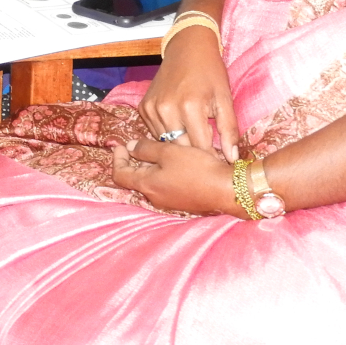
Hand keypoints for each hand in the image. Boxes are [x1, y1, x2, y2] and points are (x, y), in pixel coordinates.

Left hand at [109, 137, 239, 215]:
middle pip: (134, 178)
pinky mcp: (181, 201)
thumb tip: (129, 146)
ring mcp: (168, 201)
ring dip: (148, 166)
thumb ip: (146, 149)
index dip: (117, 158)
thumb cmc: (197, 169)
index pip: (120, 175)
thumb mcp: (169, 152)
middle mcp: (154, 197)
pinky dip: (161, 172)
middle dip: (133, 161)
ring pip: (150, 181)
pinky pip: (163, 185)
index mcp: (148, 185)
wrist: (227, 190)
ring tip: (155, 149)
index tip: (122, 144)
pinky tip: (171, 161)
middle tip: (137, 144)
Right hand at [137, 26, 238, 160]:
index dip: (213, 156)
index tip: (219, 159)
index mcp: (190, 107)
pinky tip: (179, 126)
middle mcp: (167, 109)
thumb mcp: (225, 98)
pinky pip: (155, 132)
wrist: (187, 47)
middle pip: (182, 149)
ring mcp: (152, 108)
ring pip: (166, 143)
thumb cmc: (210, 72)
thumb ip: (229, 129)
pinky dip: (167, 134)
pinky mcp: (144, 107)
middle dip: (196, 154)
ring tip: (193, 139)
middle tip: (208, 152)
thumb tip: (231, 157)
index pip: (201, 147)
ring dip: (180, 145)